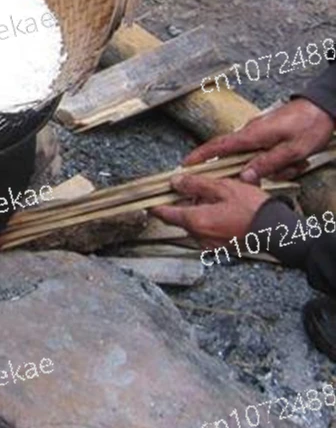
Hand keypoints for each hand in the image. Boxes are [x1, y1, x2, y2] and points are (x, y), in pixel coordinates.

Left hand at [151, 175, 270, 247]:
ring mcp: (210, 243)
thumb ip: (196, 184)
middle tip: (184, 188)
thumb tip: (176, 181)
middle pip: (179, 218)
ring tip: (208, 195)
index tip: (148, 197)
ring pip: (193, 223)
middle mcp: (199, 236)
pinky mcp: (221, 246)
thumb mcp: (223, 188)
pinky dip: (207, 218)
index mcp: (196, 221)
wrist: (278, 232)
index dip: (155, 204)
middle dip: (179, 203)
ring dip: (195, 210)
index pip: (165, 213)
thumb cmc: (254, 210)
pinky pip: (206, 230)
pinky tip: (219, 207)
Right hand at [184, 98, 334, 183]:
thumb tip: (244, 177)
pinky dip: (281, 159)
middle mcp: (251, 132)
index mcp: (251, 135)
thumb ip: (266, 164)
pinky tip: (299, 159)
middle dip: (260, 170)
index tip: (186, 164)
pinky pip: (267, 151)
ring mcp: (260, 132)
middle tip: (286, 170)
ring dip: (277, 165)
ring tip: (299, 162)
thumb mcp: (292, 150)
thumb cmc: (310, 124)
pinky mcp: (269, 133)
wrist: (325, 106)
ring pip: (258, 157)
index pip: (217, 146)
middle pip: (241, 158)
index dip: (200, 156)